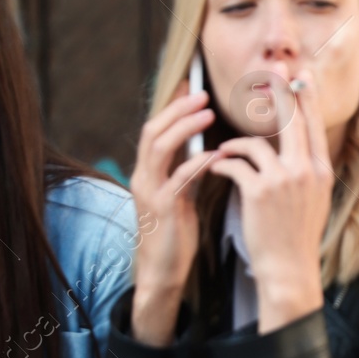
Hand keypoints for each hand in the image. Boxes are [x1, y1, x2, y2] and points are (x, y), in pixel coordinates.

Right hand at [128, 80, 216, 344]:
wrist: (164, 271)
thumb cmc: (177, 234)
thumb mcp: (182, 196)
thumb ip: (189, 172)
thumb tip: (208, 149)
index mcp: (147, 172)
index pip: (155, 129)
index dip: (171, 107)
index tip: (191, 86)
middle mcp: (143, 177)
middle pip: (153, 131)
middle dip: (177, 109)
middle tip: (202, 93)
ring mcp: (150, 192)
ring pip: (159, 148)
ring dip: (184, 127)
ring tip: (207, 113)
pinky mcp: (163, 208)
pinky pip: (178, 178)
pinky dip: (195, 163)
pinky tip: (215, 155)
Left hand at [207, 70, 333, 332]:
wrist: (289, 269)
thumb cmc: (297, 237)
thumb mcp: (314, 200)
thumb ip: (306, 171)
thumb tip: (295, 147)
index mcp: (321, 171)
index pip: (314, 125)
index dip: (306, 97)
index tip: (300, 76)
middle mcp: (306, 170)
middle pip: (292, 120)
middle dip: (280, 94)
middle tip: (270, 74)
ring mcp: (284, 180)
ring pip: (256, 142)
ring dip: (235, 144)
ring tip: (224, 151)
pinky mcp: (260, 191)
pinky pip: (236, 164)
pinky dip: (223, 163)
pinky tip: (216, 167)